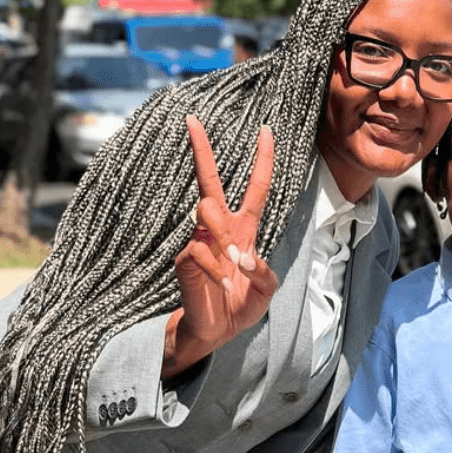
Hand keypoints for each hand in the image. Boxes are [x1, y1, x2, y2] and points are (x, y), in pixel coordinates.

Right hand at [172, 115, 277, 358]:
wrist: (215, 331)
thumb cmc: (239, 305)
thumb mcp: (266, 290)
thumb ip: (263, 272)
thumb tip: (241, 254)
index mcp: (244, 229)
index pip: (255, 188)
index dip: (263, 161)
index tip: (266, 130)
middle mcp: (220, 229)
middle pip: (209, 181)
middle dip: (202, 150)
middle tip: (192, 120)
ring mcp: (200, 240)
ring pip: (206, 213)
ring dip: (222, 237)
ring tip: (232, 264)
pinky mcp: (185, 258)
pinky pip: (199, 251)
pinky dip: (215, 269)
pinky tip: (219, 283)